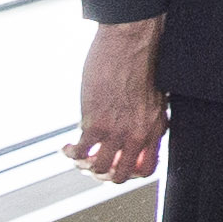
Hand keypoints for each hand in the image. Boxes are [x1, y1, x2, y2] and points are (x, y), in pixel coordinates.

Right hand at [72, 17, 164, 181]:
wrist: (130, 45)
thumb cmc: (142, 65)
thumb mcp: (155, 99)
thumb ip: (148, 121)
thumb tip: (137, 135)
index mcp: (155, 129)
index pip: (146, 169)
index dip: (129, 174)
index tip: (117, 166)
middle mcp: (137, 135)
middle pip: (119, 176)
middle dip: (103, 176)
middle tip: (92, 166)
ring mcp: (116, 131)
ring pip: (97, 168)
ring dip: (84, 166)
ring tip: (78, 155)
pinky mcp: (94, 123)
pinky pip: (80, 152)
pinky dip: (70, 153)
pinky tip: (67, 146)